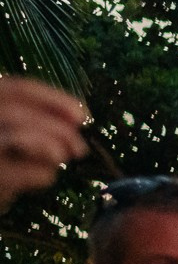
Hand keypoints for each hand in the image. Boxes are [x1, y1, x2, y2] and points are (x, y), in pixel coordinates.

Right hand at [0, 76, 86, 208]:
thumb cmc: (8, 158)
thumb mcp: (23, 132)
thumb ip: (46, 119)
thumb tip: (79, 116)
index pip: (16, 88)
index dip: (54, 100)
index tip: (82, 115)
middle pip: (16, 113)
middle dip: (57, 129)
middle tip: (79, 147)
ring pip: (18, 136)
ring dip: (53, 148)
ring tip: (63, 158)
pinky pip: (23, 172)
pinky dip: (44, 175)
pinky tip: (45, 175)